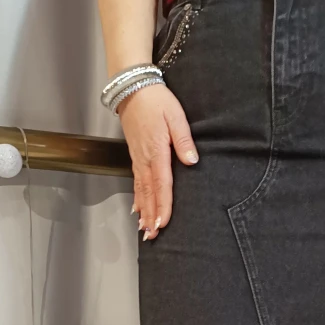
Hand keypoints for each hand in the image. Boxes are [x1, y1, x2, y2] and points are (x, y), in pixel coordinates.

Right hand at [117, 83, 198, 239]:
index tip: (163, 223)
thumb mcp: (176, 116)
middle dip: (151, 216)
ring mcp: (138, 158)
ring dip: (143, 211)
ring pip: (141, 190)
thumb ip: (184, 140)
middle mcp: (145, 159)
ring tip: (145, 229)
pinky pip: (136, 182)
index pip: (162, 184)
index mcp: (157, 151)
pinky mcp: (135, 155)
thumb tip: (192, 161)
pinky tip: (137, 209)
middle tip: (152, 236)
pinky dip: (137, 198)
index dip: (163, 206)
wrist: (133, 88)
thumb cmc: (156, 100)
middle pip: (149, 193)